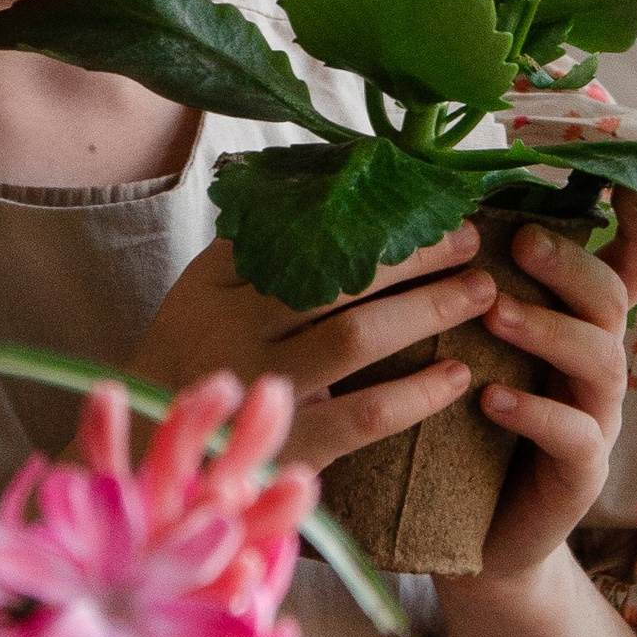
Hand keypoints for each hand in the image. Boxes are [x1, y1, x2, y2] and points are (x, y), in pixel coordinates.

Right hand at [133, 223, 498, 473]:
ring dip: (428, 310)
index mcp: (221, 285)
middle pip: (341, 280)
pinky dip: (416, 394)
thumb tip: (334, 185)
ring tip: (481, 293)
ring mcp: (263, 391)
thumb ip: (259, 244)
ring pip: (358, 339)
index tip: (424, 202)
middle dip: (415, 256)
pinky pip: (364, 417)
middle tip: (470, 240)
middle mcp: (238, 332)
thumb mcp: (205, 290)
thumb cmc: (196, 355)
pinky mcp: (290, 449)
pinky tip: (456, 374)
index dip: (373, 218)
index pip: (304, 238)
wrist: (155, 451)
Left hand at [473, 190, 636, 585]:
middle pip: (614, 299)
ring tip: (495, 315)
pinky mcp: (580, 473)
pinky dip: (534, 412)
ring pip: (601, 360)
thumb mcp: (479, 350)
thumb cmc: (470, 427)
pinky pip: (574, 435)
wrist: (479, 538)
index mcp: (581, 326)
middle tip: (521, 242)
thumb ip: (482, 291)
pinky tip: (490, 399)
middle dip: (571, 264)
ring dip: (548, 329)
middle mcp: (598, 365)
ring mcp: (597, 419)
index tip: (617, 183)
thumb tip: (442, 213)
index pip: (633, 266)